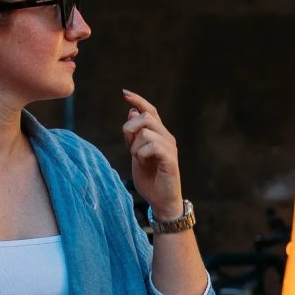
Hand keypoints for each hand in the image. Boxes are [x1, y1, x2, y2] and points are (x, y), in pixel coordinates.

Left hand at [122, 90, 183, 218]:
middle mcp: (167, 137)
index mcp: (159, 134)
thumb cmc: (150, 178)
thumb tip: (132, 110)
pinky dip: (142, 153)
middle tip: (129, 146)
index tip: (124, 93)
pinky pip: (152, 146)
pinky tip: (143, 162)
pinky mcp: (170, 159)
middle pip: (145, 117)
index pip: (150, 110)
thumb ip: (134, 135)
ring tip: (138, 158)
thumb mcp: (136, 153)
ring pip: (146, 131)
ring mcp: (170, 147)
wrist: (161, 201)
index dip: (138, 100)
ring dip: (135, 145)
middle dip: (130, 129)